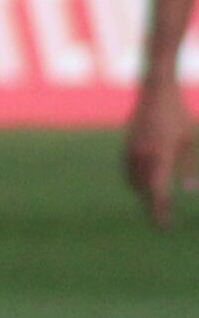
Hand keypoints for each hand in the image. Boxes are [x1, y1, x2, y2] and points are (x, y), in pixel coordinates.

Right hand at [131, 76, 189, 223]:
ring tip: (156, 205)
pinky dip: (136, 183)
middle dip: (153, 206)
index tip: (163, 226)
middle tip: (162, 220)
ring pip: (134, 183)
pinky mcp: (126, 147)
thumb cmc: (178, 114)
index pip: (158, 191)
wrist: (155, 91)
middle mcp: (142, 156)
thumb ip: (190, 166)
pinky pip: (129, 173)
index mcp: (161, 154)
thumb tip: (190, 190)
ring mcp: (131, 151)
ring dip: (144, 195)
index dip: (160, 211)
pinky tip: (143, 187)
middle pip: (145, 191)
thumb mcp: (189, 140)